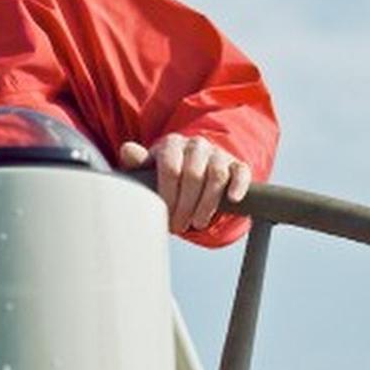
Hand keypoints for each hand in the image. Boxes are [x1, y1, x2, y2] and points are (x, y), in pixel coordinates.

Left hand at [118, 134, 250, 234]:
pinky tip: (232, 199)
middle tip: (180, 225)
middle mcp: (196, 145)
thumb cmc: (166, 171)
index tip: (165, 215)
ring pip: (217, 175)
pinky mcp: (236, 164)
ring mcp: (217, 153)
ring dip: (208, 203)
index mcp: (172, 144)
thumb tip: (128, 150)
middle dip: (186, 205)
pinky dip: (239, 185)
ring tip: (198, 222)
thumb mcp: (149, 168)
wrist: (192, 165)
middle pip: (193, 174)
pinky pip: (241, 172)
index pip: (171, 168)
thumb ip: (138, 163)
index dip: (168, 196)